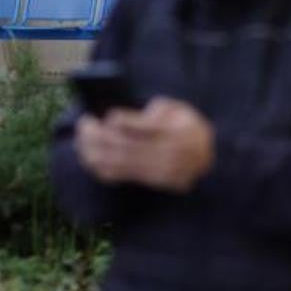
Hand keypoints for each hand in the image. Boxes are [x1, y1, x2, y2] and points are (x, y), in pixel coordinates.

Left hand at [74, 97, 214, 193]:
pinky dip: (100, 167)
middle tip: (84, 123)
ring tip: (83, 138)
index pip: (142, 127)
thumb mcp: (181, 109)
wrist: (208, 159)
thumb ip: (159, 109)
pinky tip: (91, 156)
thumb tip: (131, 116)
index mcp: (174, 131)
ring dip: (93, 151)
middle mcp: (166, 153)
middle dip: (98, 135)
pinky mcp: (150, 181)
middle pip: (123, 146)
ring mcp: (157, 170)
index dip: (120, 121)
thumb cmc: (188, 127)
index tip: (107, 115)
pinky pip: (119, 176)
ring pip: (117, 162)